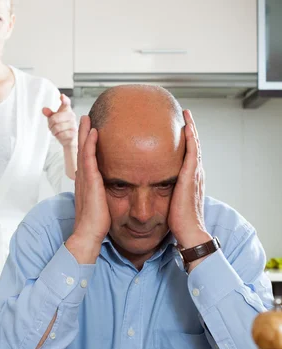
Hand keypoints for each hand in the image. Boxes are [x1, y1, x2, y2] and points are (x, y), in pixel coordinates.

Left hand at [42, 93, 77, 147]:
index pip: (66, 102)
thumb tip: (44, 109)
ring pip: (57, 127)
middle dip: (50, 124)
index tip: (61, 97)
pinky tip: (60, 135)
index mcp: (67, 110)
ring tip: (56, 131)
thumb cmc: (62, 127)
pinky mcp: (73, 134)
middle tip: (51, 126)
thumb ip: (49, 114)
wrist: (69, 139)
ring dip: (54, 131)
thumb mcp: (55, 119)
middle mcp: (72, 116)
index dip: (64, 99)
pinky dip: (58, 136)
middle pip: (55, 118)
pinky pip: (61, 134)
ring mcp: (73, 125)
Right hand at [65, 115, 110, 263]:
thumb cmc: (97, 224)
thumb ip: (106, 196)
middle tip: (85, 118)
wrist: (88, 235)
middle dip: (83, 134)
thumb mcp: (102, 206)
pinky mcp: (89, 182)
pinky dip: (90, 144)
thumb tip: (117, 192)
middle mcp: (82, 179)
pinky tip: (94, 132)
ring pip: (83, 150)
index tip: (90, 132)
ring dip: (85, 133)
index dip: (87, 145)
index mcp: (86, 184)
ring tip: (87, 118)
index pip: (86, 159)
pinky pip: (89, 158)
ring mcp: (84, 179)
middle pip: (82, 150)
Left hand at [168, 110, 210, 248]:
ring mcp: (195, 175)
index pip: (189, 156)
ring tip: (187, 115)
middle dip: (190, 131)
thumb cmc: (179, 222)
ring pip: (195, 146)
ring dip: (192, 130)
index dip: (186, 142)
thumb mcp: (171, 202)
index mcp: (190, 180)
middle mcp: (196, 175)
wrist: (189, 232)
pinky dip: (191, 139)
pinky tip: (187, 128)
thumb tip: (154, 190)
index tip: (181, 129)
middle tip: (186, 115)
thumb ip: (166, 193)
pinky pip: (192, 153)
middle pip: (194, 147)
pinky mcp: (191, 177)